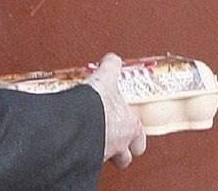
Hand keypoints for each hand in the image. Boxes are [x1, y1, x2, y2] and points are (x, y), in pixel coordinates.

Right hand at [86, 53, 146, 168]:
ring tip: (97, 141)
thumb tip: (113, 58)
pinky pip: (92, 159)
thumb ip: (111, 67)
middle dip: (124, 149)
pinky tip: (81, 144)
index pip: (139, 133)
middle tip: (116, 138)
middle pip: (129, 154)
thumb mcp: (106, 78)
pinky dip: (88, 153)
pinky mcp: (89, 158)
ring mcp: (105, 153)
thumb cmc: (97, 105)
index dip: (134, 130)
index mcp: (130, 124)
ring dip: (106, 151)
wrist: (78, 121)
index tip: (128, 123)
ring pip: (111, 158)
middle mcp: (120, 142)